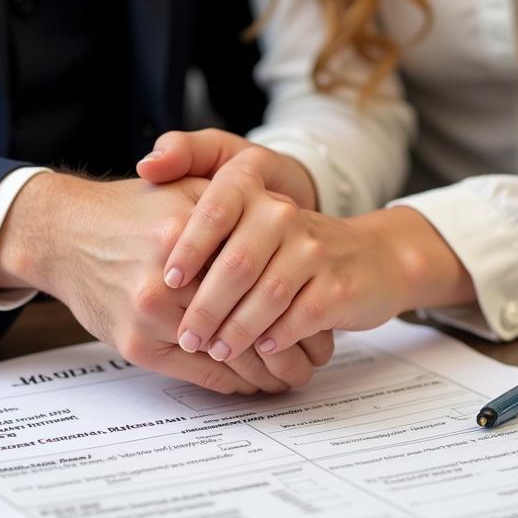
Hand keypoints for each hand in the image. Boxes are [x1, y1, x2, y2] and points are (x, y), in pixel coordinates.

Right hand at [0, 172, 332, 392]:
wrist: (64, 235)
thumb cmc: (132, 213)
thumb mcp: (185, 191)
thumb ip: (235, 206)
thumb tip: (294, 227)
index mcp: (192, 229)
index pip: (264, 279)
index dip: (299, 308)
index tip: (321, 325)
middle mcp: (171, 275)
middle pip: (253, 323)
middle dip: (291, 350)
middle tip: (314, 362)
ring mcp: (151, 314)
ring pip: (230, 356)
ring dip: (266, 374)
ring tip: (291, 378)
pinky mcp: (136, 344)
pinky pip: (199, 374)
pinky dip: (232, 382)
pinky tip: (251, 383)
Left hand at [136, 132, 321, 355]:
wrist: (370, 258)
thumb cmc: (287, 242)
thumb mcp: (245, 209)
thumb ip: (195, 181)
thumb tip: (147, 168)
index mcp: (254, 188)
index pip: (215, 211)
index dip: (189, 248)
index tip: (167, 282)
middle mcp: (285, 214)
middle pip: (237, 263)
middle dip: (206, 307)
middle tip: (187, 336)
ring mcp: (314, 250)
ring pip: (268, 294)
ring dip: (237, 329)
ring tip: (215, 349)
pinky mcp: (338, 286)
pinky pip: (300, 316)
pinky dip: (276, 337)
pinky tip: (260, 349)